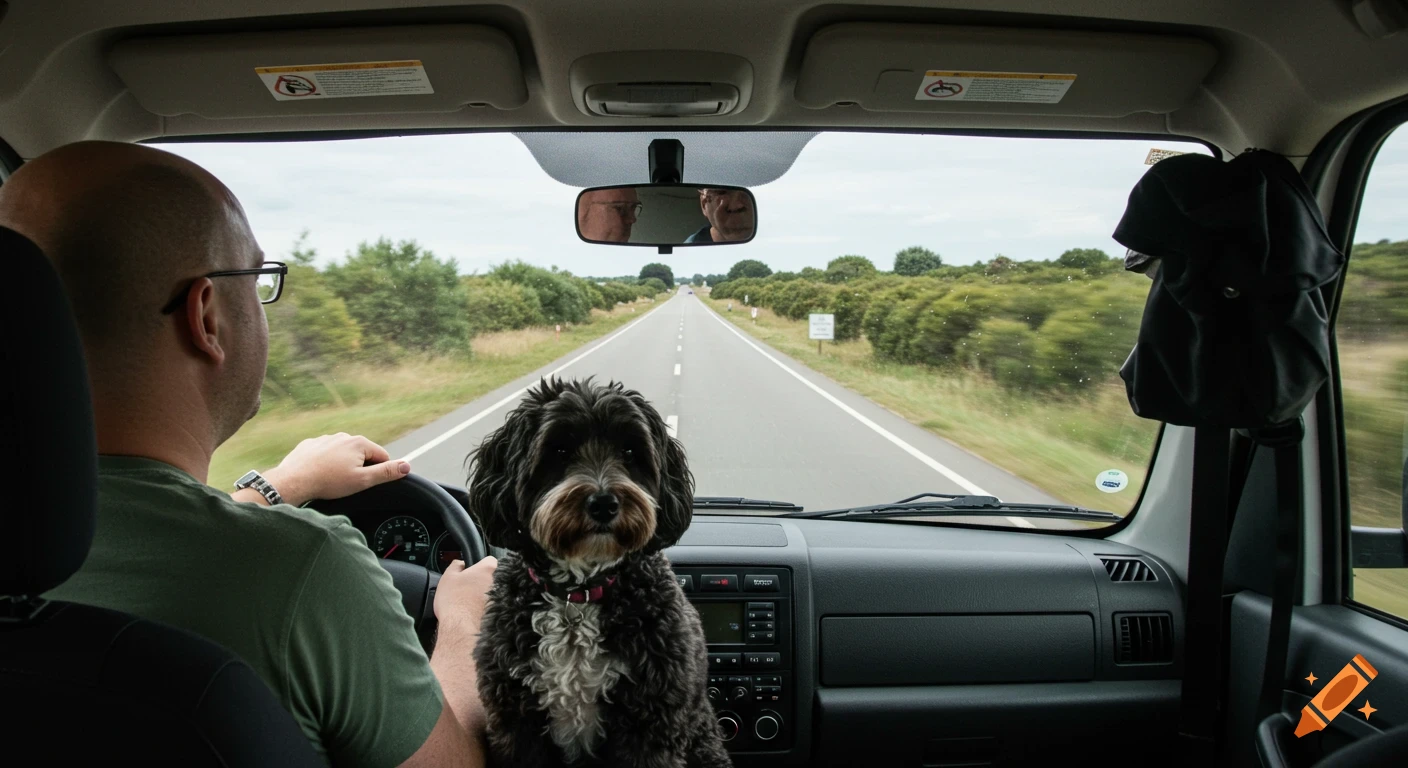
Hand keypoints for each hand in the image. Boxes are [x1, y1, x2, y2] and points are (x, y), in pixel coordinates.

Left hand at [259, 433, 409, 506]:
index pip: (382, 456)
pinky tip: (320, 474)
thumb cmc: (328, 482)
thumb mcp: (362, 481)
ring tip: (332, 480)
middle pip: (362, 454)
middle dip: (359, 468)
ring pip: (343, 453)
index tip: (367, 483)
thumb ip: (386, 472)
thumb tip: (406, 466)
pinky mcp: (310, 444)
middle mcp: (343, 436)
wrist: (294, 481)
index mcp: (359, 443)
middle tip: (349, 484)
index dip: (379, 472)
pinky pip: (325, 453)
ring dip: (342, 464)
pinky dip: (325, 463)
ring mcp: (325, 439)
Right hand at [435, 556, 497, 633]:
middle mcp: (499, 581)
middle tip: (469, 587)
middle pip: (493, 576)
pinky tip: (475, 612)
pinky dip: (487, 607)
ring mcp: (503, 597)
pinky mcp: (501, 611)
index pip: (490, 560)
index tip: (472, 572)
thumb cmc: (454, 601)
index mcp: (488, 569)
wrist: (461, 627)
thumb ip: (456, 565)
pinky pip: (495, 605)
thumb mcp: (448, 577)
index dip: (480, 564)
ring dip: (485, 594)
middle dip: (483, 580)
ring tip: (470, 602)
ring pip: (494, 592)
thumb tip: (460, 563)